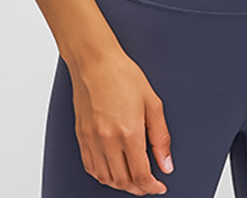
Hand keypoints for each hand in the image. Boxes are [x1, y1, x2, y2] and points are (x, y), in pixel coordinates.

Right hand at [67, 48, 173, 194]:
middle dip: (139, 188)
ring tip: (133, 179)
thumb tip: (166, 163)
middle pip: (123, 181)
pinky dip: (103, 176)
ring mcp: (92, 139)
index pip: (141, 175)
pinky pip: (91, 167)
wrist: (95, 61)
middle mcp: (107, 140)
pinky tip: (112, 170)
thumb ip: (160, 137)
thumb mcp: (152, 102)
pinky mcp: (81, 136)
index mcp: (129, 132)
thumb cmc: (123, 75)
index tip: (159, 186)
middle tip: (149, 185)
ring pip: (106, 178)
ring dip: (121, 184)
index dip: (152, 186)